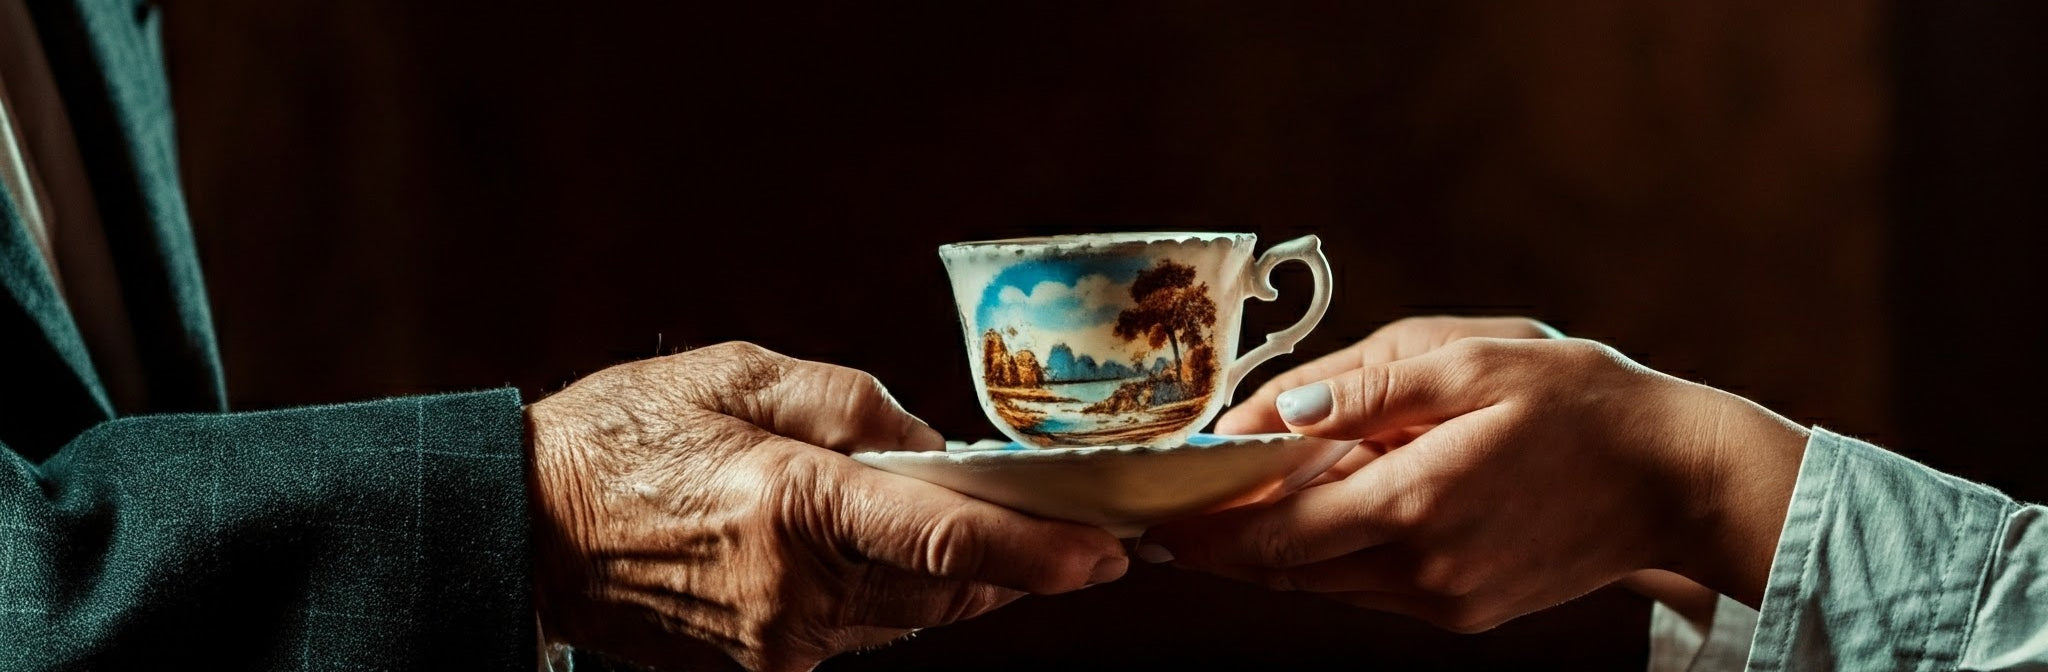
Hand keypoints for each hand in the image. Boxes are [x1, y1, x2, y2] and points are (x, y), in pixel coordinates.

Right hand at [527, 342, 1127, 670]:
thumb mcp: (741, 374)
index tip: (1108, 552)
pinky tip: (906, 562)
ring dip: (963, 585)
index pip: (947, 541)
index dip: (1040, 553)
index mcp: (793, 508)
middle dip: (1019, 569)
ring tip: (1007, 544)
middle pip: (947, 593)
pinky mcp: (759, 667)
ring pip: (911, 621)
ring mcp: (776, 643)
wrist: (525, 526)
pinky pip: (860, 635)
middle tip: (1083, 539)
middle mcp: (793, 593)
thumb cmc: (626, 435)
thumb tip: (934, 447)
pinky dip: (897, 600)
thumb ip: (852, 406)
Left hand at [1153, 334, 1806, 631]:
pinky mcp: (1467, 611)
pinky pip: (1373, 587)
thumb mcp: (1468, 362)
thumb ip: (1360, 391)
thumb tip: (1270, 416)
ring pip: (1327, 584)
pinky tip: (1323, 513)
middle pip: (1289, 571)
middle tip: (1169, 517)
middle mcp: (1423, 570)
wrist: (1680, 480)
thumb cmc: (1580, 402)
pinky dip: (1334, 555)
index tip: (1152, 518)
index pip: (1275, 536)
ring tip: (1230, 510)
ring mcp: (1447, 600)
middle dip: (1225, 545)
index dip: (1206, 531)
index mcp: (1415, 504)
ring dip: (1277, 550)